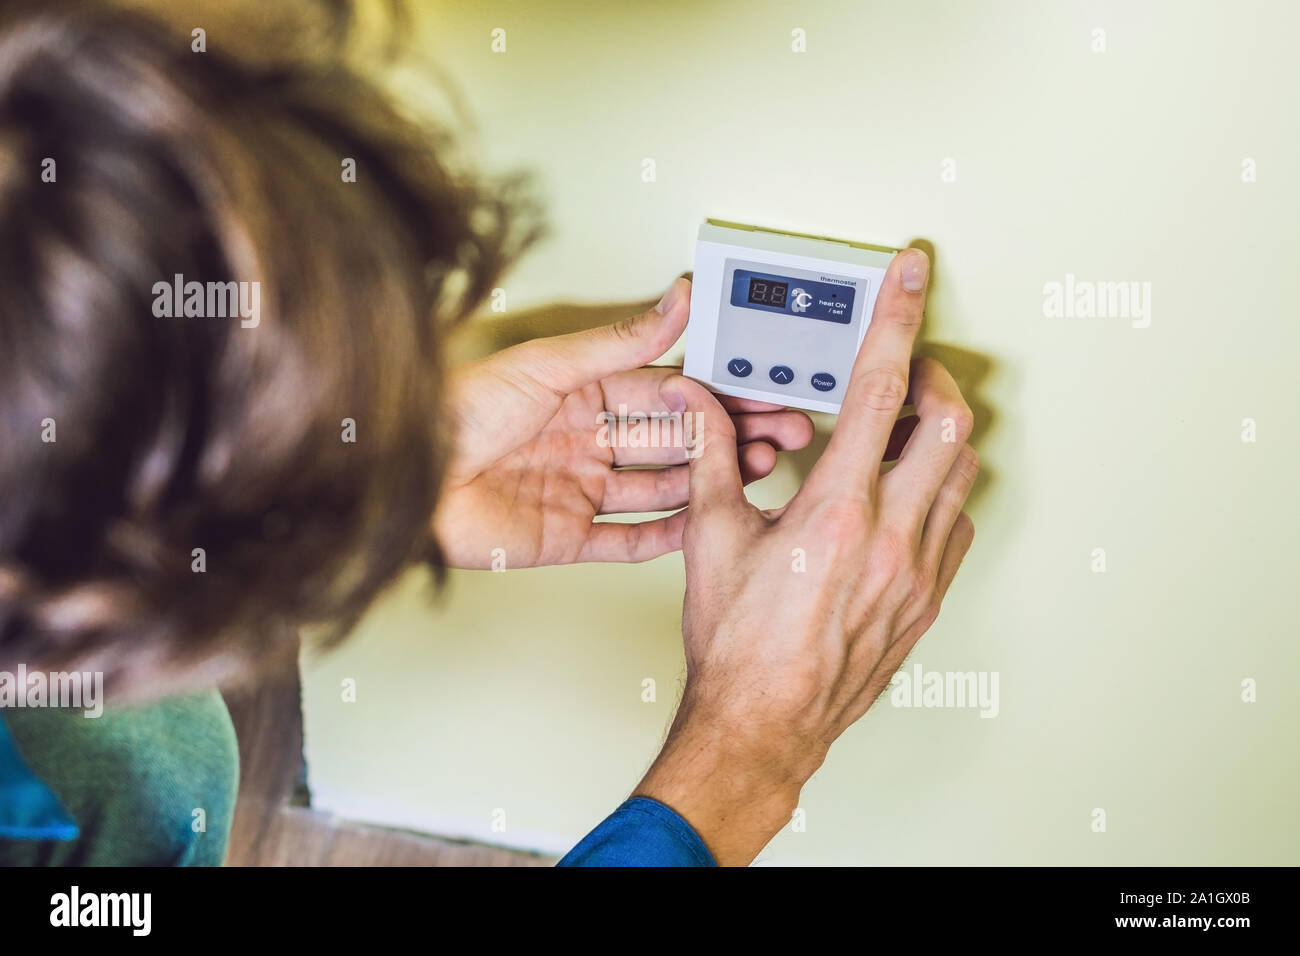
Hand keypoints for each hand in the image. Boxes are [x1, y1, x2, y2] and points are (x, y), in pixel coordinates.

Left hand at [433, 279, 814, 568]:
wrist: (409, 479)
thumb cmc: (457, 413)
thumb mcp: (548, 365)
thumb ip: (620, 342)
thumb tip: (674, 298)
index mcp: (583, 395)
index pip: (666, 395)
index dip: (715, 396)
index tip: (760, 394)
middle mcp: (585, 442)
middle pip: (673, 442)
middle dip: (727, 439)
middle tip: (779, 437)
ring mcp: (579, 491)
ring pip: (661, 489)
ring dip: (708, 483)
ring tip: (755, 474)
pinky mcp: (567, 538)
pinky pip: (627, 540)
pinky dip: (666, 537)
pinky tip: (705, 526)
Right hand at [635, 249, 977, 864]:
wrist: (764, 723)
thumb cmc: (738, 646)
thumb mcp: (714, 539)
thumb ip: (711, 457)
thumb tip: (697, 404)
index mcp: (837, 509)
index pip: (876, 386)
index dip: (896, 317)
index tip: (911, 274)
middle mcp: (892, 535)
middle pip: (949, 422)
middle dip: (932, 378)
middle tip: (903, 371)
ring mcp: (919, 570)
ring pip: (963, 473)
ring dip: (937, 437)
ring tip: (895, 433)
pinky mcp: (927, 599)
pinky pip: (957, 525)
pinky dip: (940, 493)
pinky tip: (903, 497)